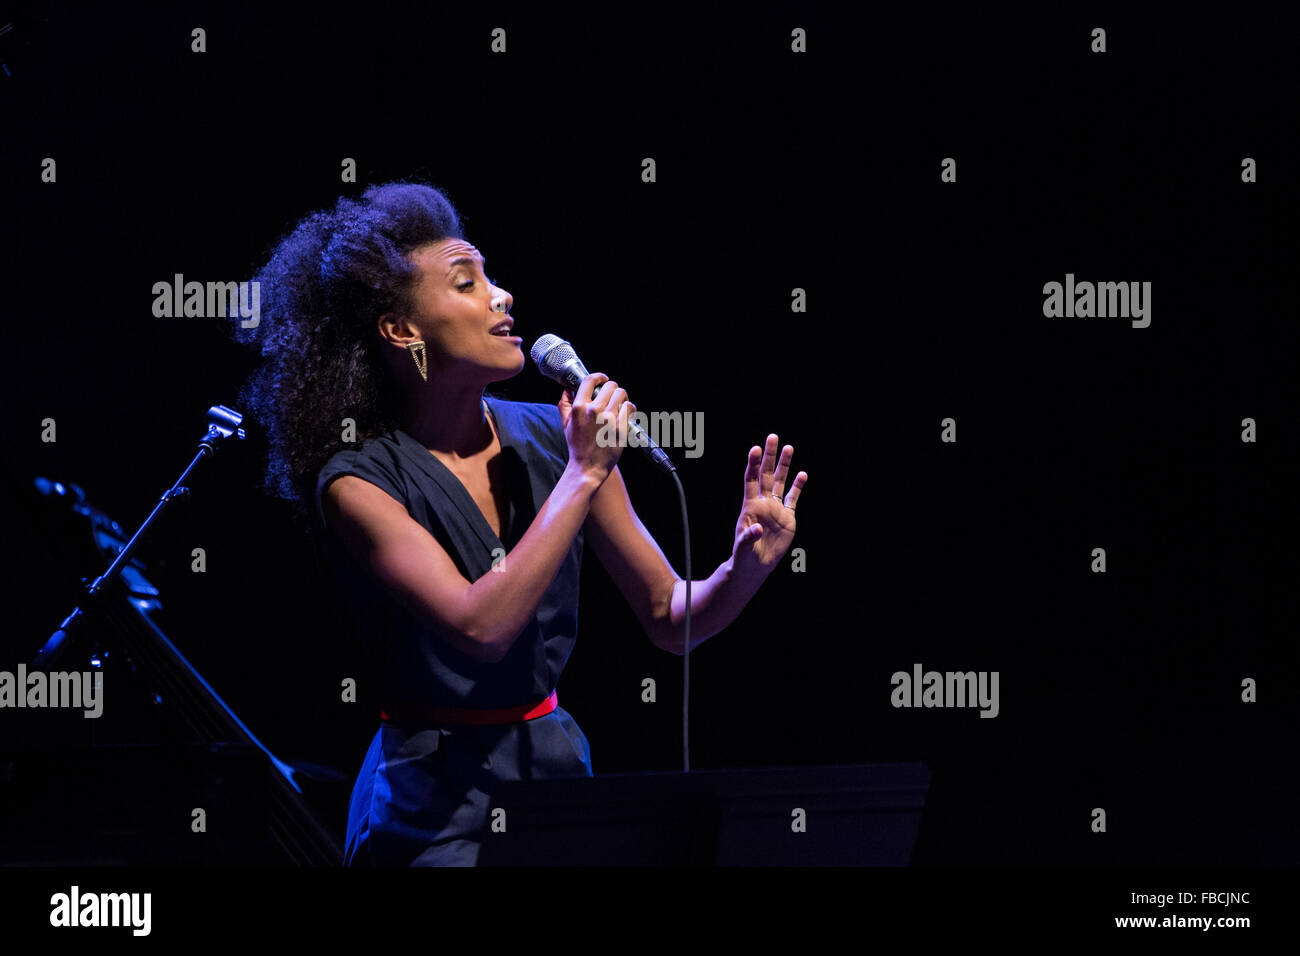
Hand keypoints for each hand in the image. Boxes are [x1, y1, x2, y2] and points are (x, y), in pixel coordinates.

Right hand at [558, 372, 633, 485]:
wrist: (588, 467)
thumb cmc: (577, 446)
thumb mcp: (566, 424)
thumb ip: (565, 404)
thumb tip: (567, 389)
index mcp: (579, 408)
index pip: (590, 380)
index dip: (599, 377)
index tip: (602, 379)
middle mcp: (594, 411)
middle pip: (610, 385)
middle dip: (612, 389)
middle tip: (612, 396)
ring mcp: (609, 419)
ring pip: (622, 394)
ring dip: (622, 398)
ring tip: (619, 405)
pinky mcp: (621, 428)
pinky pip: (630, 408)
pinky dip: (629, 409)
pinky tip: (624, 414)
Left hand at [732, 433, 806, 574]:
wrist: (756, 566)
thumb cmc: (744, 556)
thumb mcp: (743, 548)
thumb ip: (748, 537)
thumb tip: (756, 528)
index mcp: (750, 506)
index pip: (751, 480)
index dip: (753, 464)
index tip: (755, 448)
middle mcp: (763, 503)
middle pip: (766, 474)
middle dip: (769, 456)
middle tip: (773, 437)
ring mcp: (775, 509)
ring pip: (780, 482)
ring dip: (785, 465)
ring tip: (789, 447)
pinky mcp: (787, 517)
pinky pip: (793, 498)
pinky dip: (798, 486)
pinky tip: (803, 474)